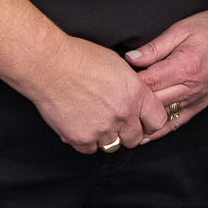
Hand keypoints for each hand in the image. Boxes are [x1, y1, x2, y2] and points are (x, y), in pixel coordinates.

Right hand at [27, 37, 172, 154]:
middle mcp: (122, 114)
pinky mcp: (81, 138)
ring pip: (113, 145)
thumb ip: (132, 87)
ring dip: (107, 136)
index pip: (158, 120)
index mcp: (135, 93)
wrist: (50, 65)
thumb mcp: (118, 65)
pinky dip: (87, 140)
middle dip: (128, 132)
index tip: (142, 121)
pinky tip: (80, 124)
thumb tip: (137, 100)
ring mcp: (102, 128)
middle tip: (115, 121)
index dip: (150, 122)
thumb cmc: (81, 57)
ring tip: (95, 120)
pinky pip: (90, 149)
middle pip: (135, 138)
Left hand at [125, 8, 207, 137]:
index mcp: (185, 67)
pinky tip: (145, 135)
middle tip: (112, 100)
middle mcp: (191, 87)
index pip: (148, 82)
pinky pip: (178, 122)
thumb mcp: (179, 29)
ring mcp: (196, 98)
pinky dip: (161, 130)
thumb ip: (153, 48)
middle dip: (132, 101)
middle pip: (153, 101)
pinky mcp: (200, 105)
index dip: (128, 83)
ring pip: (163, 115)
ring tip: (120, 121)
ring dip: (142, 118)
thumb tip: (130, 58)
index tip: (112, 82)